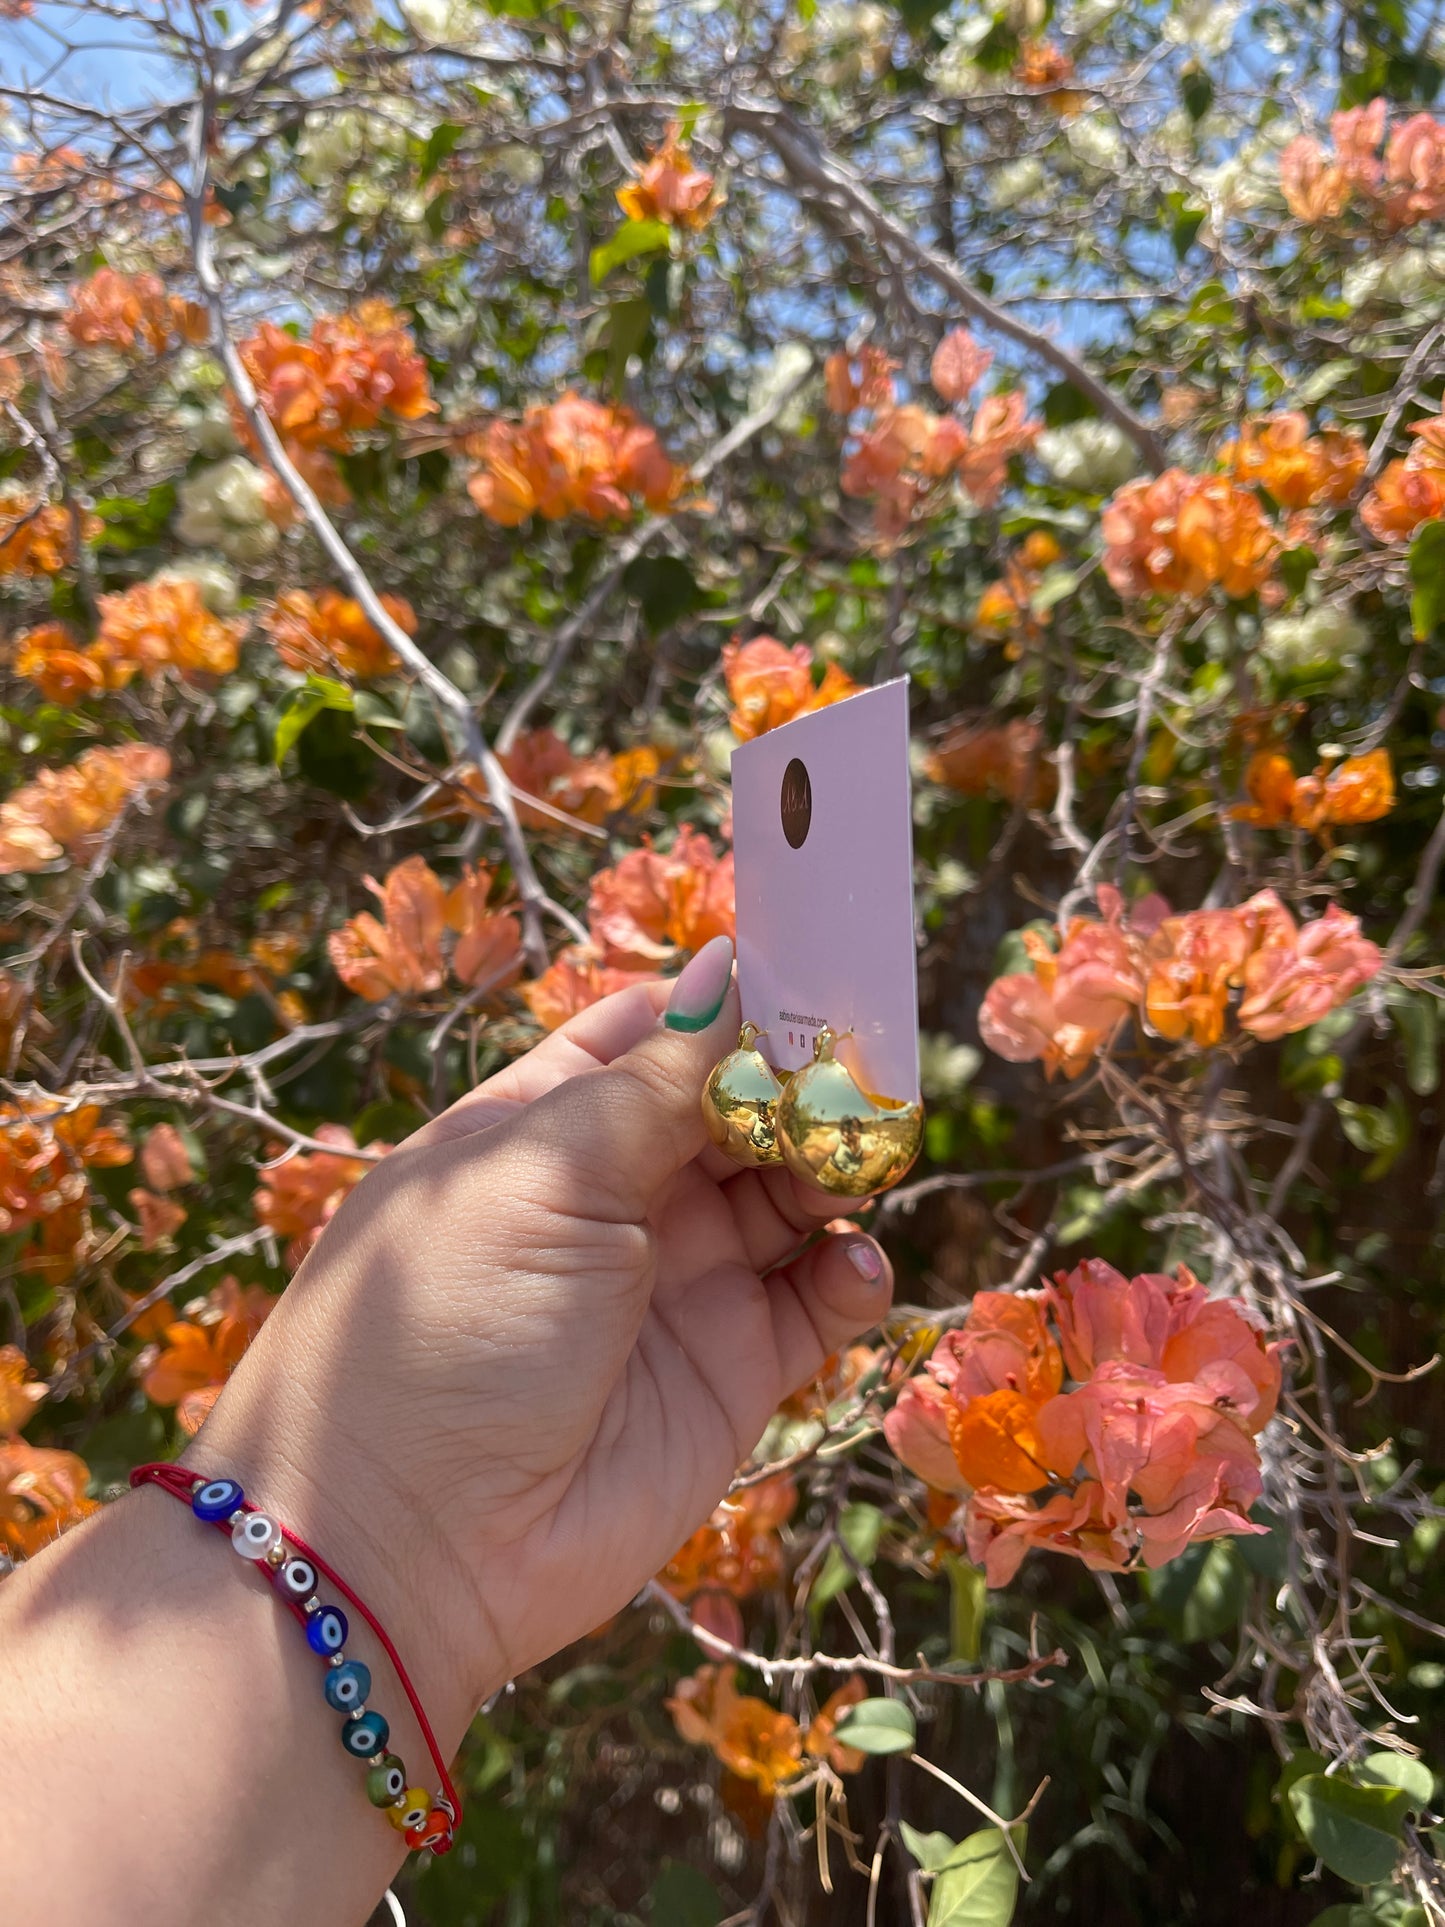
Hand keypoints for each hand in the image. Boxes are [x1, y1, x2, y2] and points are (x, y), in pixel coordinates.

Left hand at [192, 937, 893, 1726]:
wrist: (411, 1547)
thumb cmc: (445, 1323)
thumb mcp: (537, 1171)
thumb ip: (653, 1082)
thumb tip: (729, 973)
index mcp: (544, 1125)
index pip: (655, 1032)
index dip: (732, 1001)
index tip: (815, 970)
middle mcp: (616, 1195)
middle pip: (739, 1105)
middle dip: (803, 1081)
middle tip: (870, 1066)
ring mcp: (678, 1283)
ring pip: (791, 1190)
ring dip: (835, 1163)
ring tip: (857, 1160)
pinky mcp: (730, 1371)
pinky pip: (819, 1298)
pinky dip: (852, 1272)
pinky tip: (849, 1264)